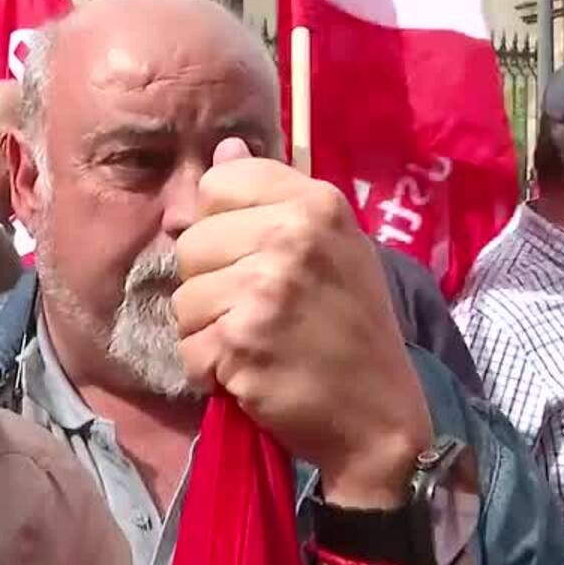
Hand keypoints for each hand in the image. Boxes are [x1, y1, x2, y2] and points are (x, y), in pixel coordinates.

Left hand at [172, 140, 432, 508]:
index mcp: (317, 203)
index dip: (222, 225)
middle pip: (191, 243)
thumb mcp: (331, 248)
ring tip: (258, 345)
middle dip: (211, 285)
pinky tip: (250, 374)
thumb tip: (222, 148)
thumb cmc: (351, 329)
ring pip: (183, 300)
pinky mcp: (242, 340)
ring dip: (208, 332)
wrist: (380, 417)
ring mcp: (266, 288)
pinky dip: (210, 371)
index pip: (218, 184)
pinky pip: (188, 348)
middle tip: (260, 314)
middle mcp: (292, 237)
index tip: (255, 257)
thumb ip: (274, 197)